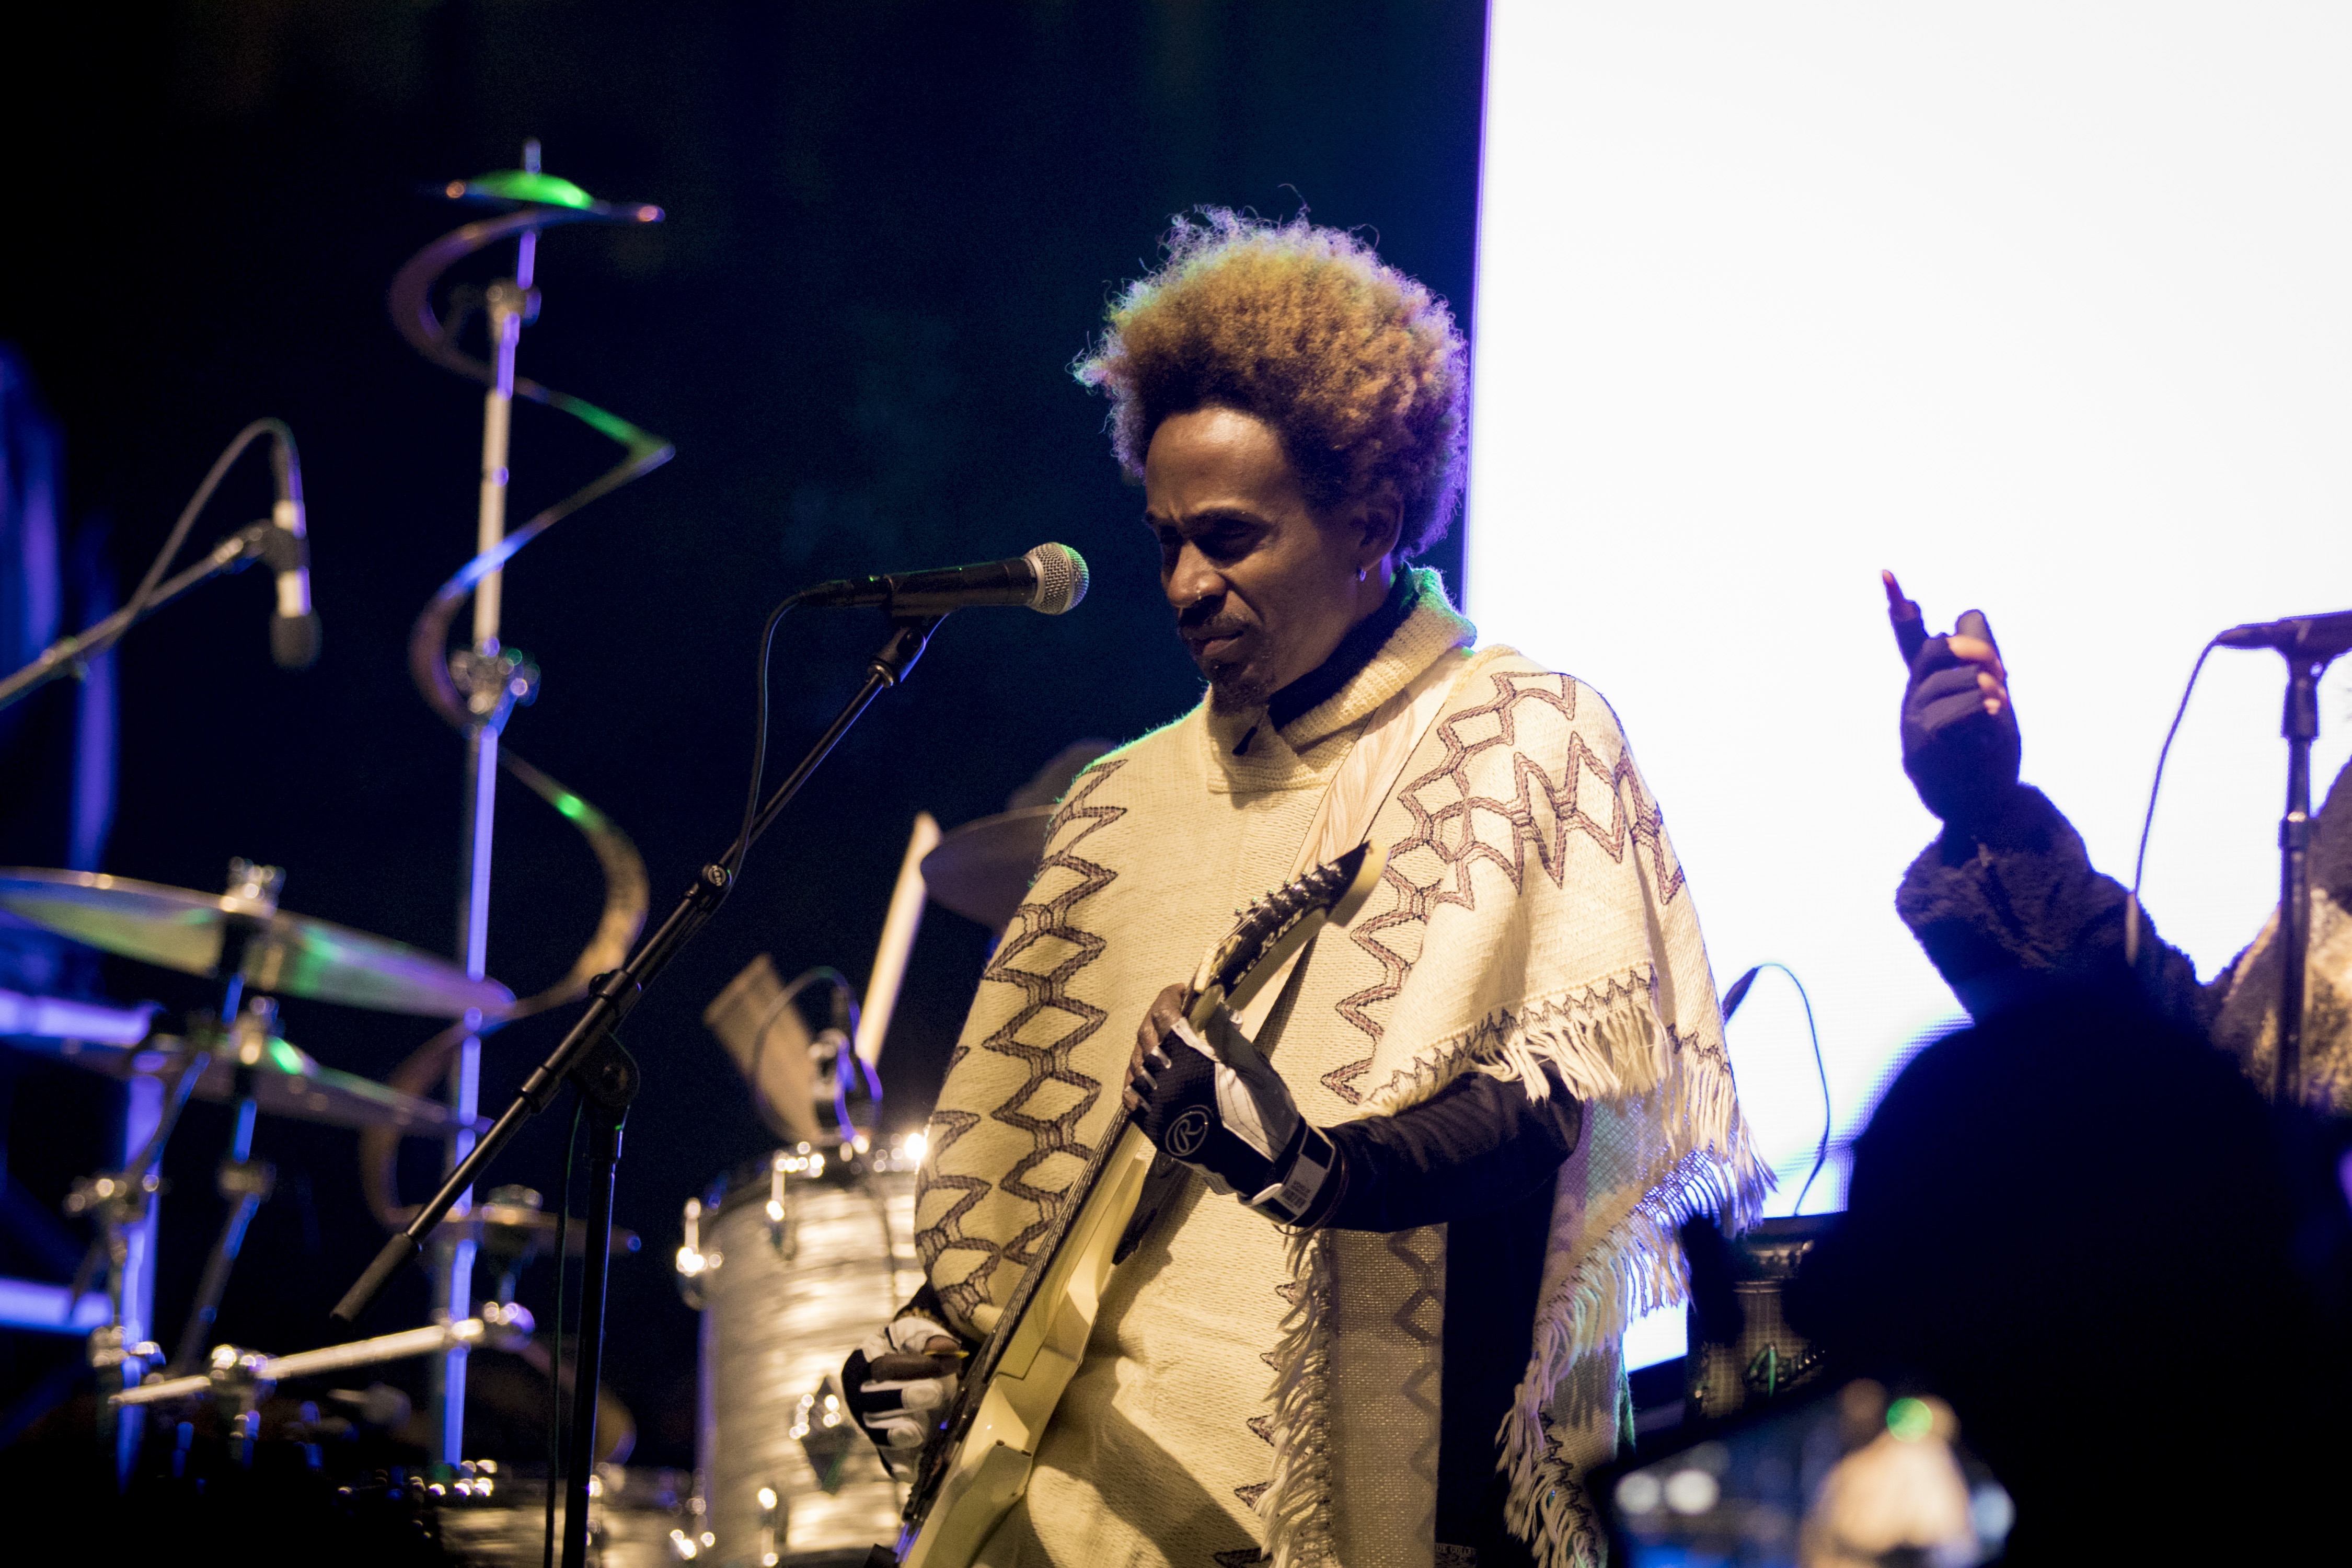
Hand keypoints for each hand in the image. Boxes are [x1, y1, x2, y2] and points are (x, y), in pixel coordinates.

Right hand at [843, 1315, 961, 1477]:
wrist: (906, 1365)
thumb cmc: (907, 1347)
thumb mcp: (914, 1332)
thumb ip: (928, 1338)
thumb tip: (948, 1348)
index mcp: (862, 1365)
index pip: (884, 1367)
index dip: (916, 1366)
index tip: (949, 1363)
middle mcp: (859, 1396)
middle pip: (874, 1402)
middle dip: (904, 1399)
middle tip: (934, 1394)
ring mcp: (870, 1423)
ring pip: (877, 1432)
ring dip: (898, 1434)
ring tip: (917, 1433)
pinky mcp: (884, 1444)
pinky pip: (887, 1458)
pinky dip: (898, 1466)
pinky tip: (909, 1472)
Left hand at [1124, 982, 1340, 1226]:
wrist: (1265, 1164)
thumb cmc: (1266, 1111)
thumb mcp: (1253, 1066)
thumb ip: (1226, 1034)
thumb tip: (1211, 1005)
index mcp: (1193, 1064)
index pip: (1166, 1019)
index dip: (1169, 999)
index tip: (1181, 991)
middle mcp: (1168, 1084)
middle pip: (1146, 1038)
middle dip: (1157, 1018)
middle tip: (1173, 1011)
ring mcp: (1158, 1109)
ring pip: (1136, 1066)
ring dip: (1146, 1046)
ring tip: (1162, 1041)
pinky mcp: (1156, 1131)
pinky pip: (1131, 1099)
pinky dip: (1136, 1079)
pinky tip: (1147, 1072)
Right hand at [1888, 575, 2019, 826]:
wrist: (1980, 805)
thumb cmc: (1985, 752)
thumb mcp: (1992, 700)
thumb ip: (1982, 661)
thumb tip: (1967, 615)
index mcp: (1929, 684)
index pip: (1910, 639)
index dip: (1899, 606)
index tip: (1886, 573)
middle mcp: (1915, 697)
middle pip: (1935, 648)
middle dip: (1971, 649)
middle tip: (1998, 667)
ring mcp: (1913, 719)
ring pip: (1949, 678)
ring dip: (1984, 686)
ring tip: (1999, 705)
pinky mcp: (1922, 742)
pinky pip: (1954, 708)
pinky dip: (1980, 708)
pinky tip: (1993, 719)